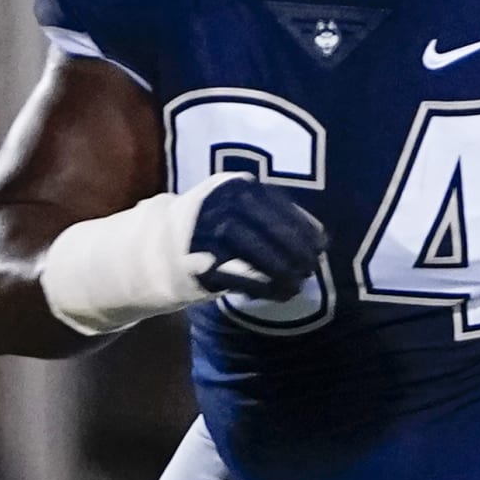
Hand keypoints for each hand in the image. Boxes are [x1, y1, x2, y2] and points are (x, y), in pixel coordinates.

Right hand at [189, 176, 327, 299]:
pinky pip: (235, 274)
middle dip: (293, 249)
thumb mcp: (241, 210)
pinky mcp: (194, 262)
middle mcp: (215, 203)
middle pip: (264, 225)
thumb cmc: (213, 230)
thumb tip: (320, 235)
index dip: (302, 226)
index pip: (275, 203)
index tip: (321, 246)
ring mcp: (202, 231)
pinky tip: (277, 294)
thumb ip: (274, 217)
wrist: (158, 248)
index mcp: (231, 186)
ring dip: (279, 269)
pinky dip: (261, 286)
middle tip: (310, 268)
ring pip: (250, 249)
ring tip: (296, 284)